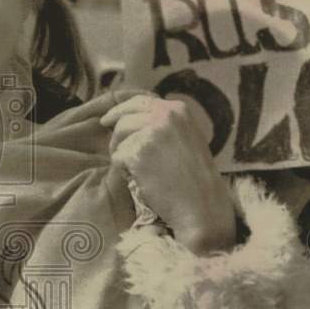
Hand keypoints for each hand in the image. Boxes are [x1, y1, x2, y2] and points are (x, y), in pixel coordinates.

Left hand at [100, 92, 235, 253]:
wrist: (201, 206)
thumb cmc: (195, 178)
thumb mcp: (187, 138)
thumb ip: (165, 125)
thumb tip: (133, 119)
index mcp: (177, 109)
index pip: (139, 102)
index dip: (120, 111)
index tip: (107, 119)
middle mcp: (164, 114)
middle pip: (124, 118)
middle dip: (116, 135)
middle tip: (117, 152)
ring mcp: (150, 132)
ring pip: (118, 137)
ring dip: (121, 154)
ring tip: (139, 171)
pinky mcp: (137, 151)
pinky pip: (117, 158)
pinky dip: (124, 171)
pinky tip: (142, 180)